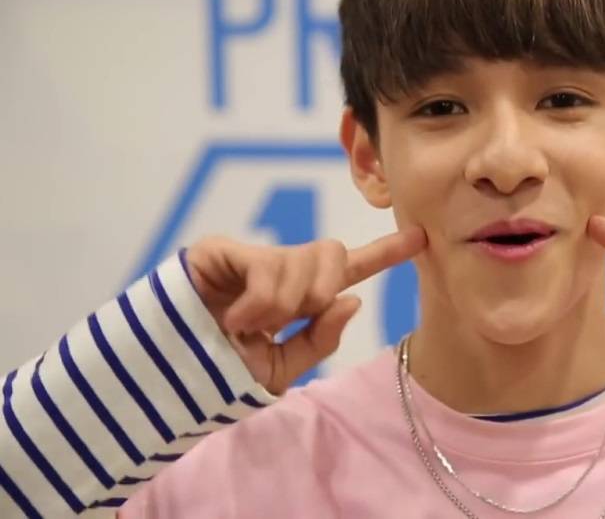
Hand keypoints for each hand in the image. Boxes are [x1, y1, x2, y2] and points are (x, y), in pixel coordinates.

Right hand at [185, 228, 426, 392]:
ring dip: (285, 304)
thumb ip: (319, 338)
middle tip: (287, 320)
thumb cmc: (218, 376)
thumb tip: (351, 299)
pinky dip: (261, 301)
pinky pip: (269, 265)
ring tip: (248, 326)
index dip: (386, 252)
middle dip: (321, 291)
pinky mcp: (221, 250)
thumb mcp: (279, 370)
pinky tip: (236, 319)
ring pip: (304, 260)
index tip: (422, 237)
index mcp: (298, 297)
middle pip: (333, 254)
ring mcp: (250, 257)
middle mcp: (280, 271)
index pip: (349, 270)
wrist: (165, 384)